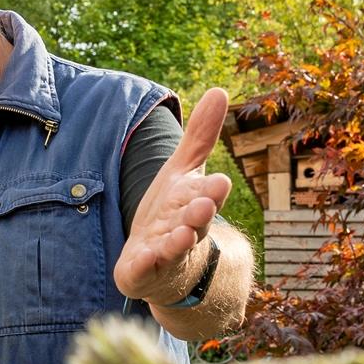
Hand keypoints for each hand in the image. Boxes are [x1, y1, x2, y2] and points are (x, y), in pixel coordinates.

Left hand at [114, 88, 232, 305]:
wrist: (163, 265)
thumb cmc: (175, 212)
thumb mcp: (183, 172)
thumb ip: (199, 137)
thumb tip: (220, 91)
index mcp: (195, 203)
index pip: (207, 195)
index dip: (212, 191)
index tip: (220, 182)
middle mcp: (186, 229)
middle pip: (196, 222)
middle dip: (200, 215)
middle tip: (205, 206)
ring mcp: (166, 253)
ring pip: (175, 248)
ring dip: (178, 241)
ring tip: (180, 235)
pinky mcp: (143, 272)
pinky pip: (145, 270)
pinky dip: (145, 264)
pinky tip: (143, 257)